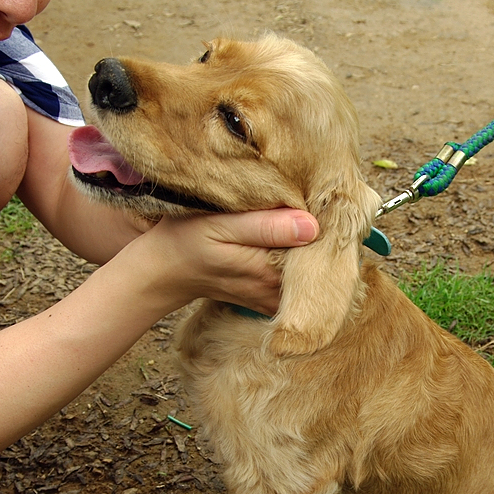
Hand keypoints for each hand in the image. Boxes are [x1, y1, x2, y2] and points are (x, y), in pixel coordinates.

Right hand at [129, 208, 318, 315]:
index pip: (320, 248)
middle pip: (320, 260)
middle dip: (325, 233)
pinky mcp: (269, 297)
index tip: (326, 196)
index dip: (328, 220)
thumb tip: (312, 226)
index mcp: (270, 270)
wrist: (165, 270)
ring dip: (314, 246)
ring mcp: (274, 296)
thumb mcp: (220, 225)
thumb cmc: (187, 240)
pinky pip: (298, 279)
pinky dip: (302, 259)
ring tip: (306, 215)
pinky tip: (294, 237)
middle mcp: (277, 289)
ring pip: (311, 270)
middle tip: (320, 199)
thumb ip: (265, 226)